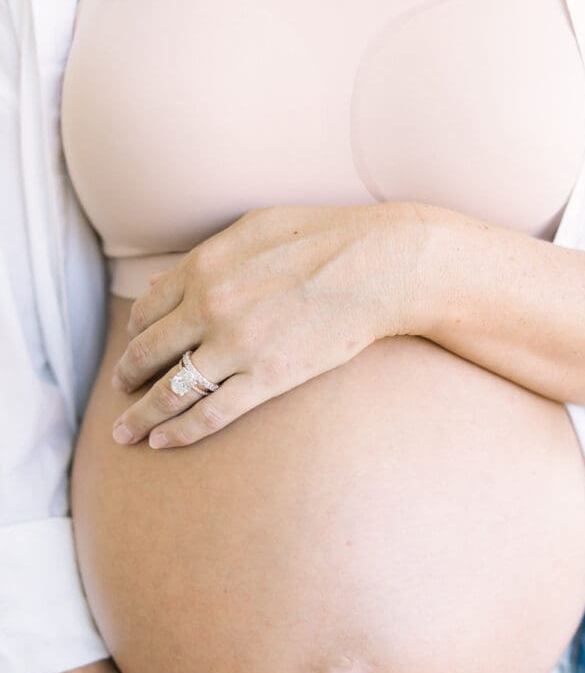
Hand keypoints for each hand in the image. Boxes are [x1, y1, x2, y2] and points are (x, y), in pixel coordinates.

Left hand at [109, 201, 422, 448]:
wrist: (378, 267)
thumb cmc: (323, 239)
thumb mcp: (253, 230)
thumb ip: (203, 257)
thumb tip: (162, 280)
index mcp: (203, 267)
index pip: (147, 310)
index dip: (134, 334)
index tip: (133, 350)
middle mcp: (210, 307)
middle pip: (148, 352)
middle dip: (126, 376)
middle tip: (118, 391)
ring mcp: (236, 346)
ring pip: (171, 389)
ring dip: (140, 414)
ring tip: (125, 432)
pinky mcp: (266, 378)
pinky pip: (210, 414)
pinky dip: (178, 432)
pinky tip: (160, 443)